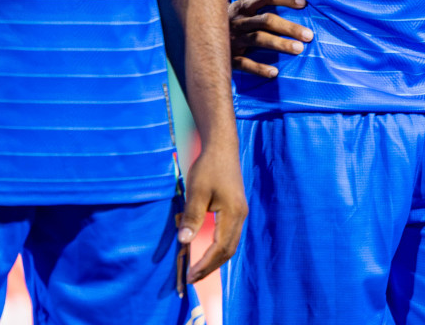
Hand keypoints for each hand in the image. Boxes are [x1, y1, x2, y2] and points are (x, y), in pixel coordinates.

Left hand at [178, 138, 246, 282]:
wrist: (222, 147)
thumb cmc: (208, 168)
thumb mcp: (197, 192)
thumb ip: (192, 218)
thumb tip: (184, 242)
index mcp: (233, 213)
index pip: (220, 247)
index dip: (206, 264)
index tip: (190, 275)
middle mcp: (240, 215)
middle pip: (229, 250)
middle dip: (211, 266)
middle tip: (193, 278)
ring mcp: (240, 212)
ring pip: (231, 244)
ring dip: (215, 259)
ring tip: (199, 269)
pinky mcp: (236, 208)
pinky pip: (230, 235)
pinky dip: (219, 248)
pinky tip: (208, 250)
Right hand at [229, 0, 311, 77]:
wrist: (196, 40)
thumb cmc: (230, 24)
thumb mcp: (240, 13)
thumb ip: (259, 9)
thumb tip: (296, 4)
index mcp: (241, 7)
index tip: (304, 3)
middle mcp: (236, 21)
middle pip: (265, 20)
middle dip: (288, 27)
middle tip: (309, 35)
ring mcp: (231, 39)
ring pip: (257, 39)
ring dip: (279, 44)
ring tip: (299, 49)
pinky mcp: (226, 57)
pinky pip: (243, 63)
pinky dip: (258, 68)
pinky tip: (274, 73)